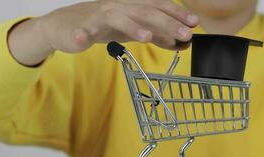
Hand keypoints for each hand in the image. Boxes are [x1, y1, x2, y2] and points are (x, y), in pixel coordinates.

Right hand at [37, 0, 198, 52]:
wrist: (69, 25)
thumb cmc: (105, 26)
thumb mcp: (135, 30)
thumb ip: (156, 35)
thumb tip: (179, 43)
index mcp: (133, 7)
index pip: (158, 6)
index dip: (176, 13)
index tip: (193, 23)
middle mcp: (119, 7)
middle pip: (144, 12)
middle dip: (166, 22)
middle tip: (184, 34)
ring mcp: (100, 16)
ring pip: (118, 18)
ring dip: (133, 26)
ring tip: (148, 36)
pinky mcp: (82, 28)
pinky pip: (83, 31)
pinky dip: (83, 35)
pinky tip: (84, 40)